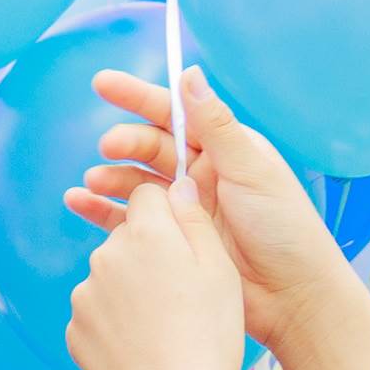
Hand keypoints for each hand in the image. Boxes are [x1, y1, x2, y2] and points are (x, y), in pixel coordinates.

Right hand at [63, 67, 351, 350]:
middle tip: (107, 148)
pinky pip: (125, 220)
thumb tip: (189, 75)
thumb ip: (216, 125)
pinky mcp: (169, 240)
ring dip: (112, 177)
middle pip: (150, 148)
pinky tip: (80, 202)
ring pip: (135, 183)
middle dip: (125, 143)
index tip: (102, 84)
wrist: (290, 295)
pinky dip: (100, 209)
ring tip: (94, 181)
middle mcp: (201, 175)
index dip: (138, 98)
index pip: (176, 115)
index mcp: (224, 150)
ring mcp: (183, 208)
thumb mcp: (251, 169)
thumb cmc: (284, 228)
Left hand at [67, 181, 249, 369]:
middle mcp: (104, 257)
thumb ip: (194, 220)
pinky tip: (142, 345)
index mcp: (144, 234)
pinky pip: (98, 314)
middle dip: (150, 255)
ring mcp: (83, 295)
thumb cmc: (207, 334)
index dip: (170, 215)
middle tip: (182, 293)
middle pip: (127, 239)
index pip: (148, 197)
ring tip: (164, 325)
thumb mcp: (219, 269)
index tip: (187, 243)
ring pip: (111, 277)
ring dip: (131, 290)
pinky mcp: (73, 329)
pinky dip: (116, 324)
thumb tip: (176, 184)